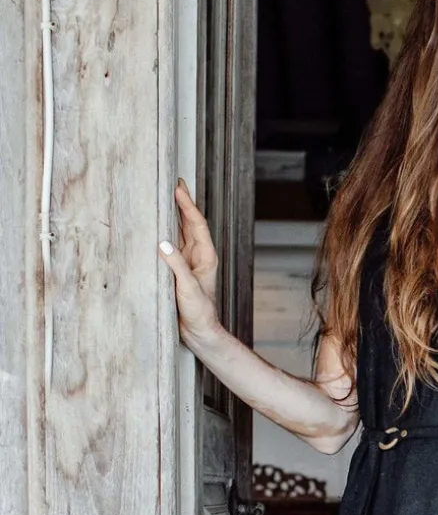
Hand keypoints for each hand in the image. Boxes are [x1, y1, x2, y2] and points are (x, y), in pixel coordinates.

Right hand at [159, 177, 220, 343]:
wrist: (198, 332)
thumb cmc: (199, 312)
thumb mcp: (188, 288)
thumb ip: (177, 266)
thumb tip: (163, 244)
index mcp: (206, 256)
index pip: (197, 224)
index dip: (188, 205)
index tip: (179, 188)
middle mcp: (197, 256)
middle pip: (189, 223)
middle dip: (182, 203)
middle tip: (173, 182)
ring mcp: (187, 262)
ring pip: (179, 232)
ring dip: (172, 215)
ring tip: (163, 196)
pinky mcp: (177, 270)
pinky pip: (170, 246)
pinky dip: (163, 232)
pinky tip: (155, 224)